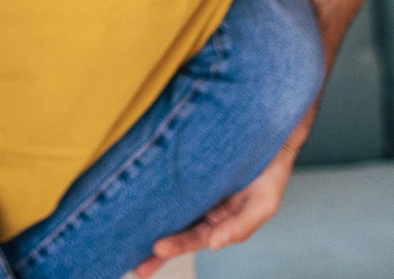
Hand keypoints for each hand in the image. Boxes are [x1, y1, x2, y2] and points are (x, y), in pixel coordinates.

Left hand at [132, 141, 299, 276]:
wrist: (268, 130)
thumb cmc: (270, 170)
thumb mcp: (264, 202)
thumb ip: (242, 226)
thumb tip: (215, 245)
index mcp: (220, 221)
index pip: (194, 238)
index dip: (177, 245)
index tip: (157, 247)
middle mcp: (203, 208)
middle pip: (176, 230)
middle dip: (156, 249)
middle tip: (134, 264)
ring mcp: (192, 188)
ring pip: (167, 209)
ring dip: (146, 222)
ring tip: (123, 236)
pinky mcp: (185, 165)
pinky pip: (166, 180)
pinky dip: (150, 190)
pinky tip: (131, 196)